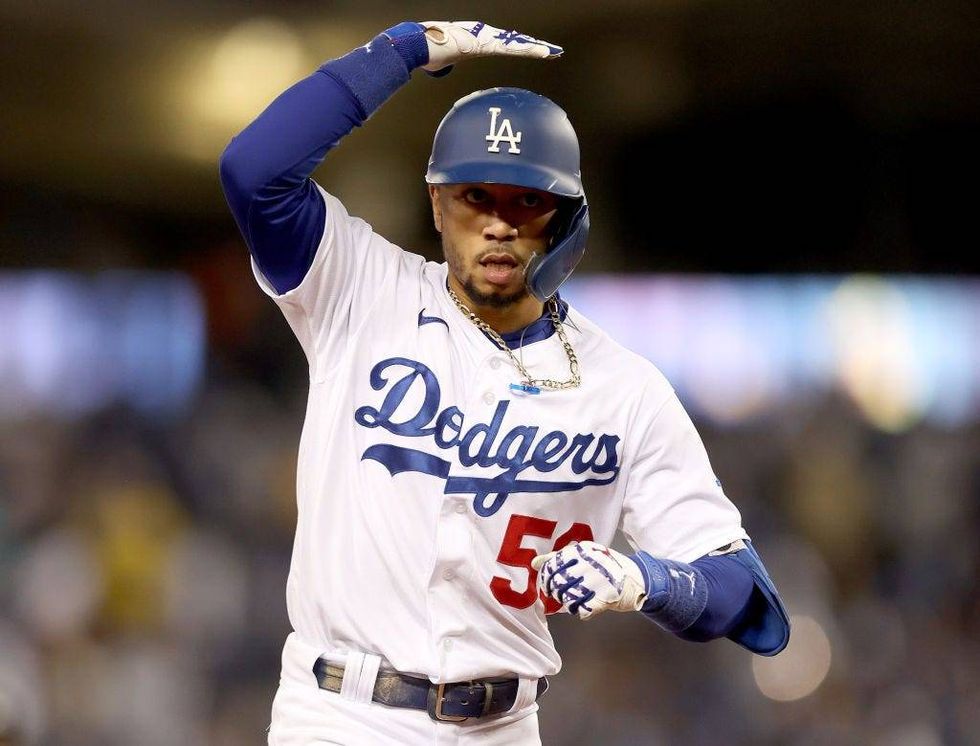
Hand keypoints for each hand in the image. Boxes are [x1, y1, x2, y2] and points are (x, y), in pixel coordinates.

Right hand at [420, 21, 561, 74]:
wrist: (418, 44)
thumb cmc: (426, 51)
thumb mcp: (438, 60)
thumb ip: (443, 63)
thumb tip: (437, 69)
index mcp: (476, 40)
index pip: (503, 45)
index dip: (519, 47)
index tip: (533, 51)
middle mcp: (484, 35)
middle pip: (514, 43)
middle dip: (534, 47)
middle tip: (554, 51)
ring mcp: (486, 38)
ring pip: (516, 44)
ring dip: (536, 49)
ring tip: (554, 53)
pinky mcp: (486, 43)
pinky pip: (512, 49)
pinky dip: (528, 51)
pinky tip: (542, 53)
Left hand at [532, 541, 646, 620]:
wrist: (640, 578)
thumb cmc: (609, 566)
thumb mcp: (586, 554)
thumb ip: (559, 558)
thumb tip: (534, 563)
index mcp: (582, 551)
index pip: (552, 565)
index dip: (547, 577)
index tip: (548, 583)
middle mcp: (587, 564)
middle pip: (557, 584)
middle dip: (556, 592)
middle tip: (564, 593)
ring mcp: (596, 581)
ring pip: (567, 599)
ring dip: (569, 603)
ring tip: (578, 599)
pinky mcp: (604, 598)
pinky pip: (581, 610)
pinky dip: (582, 611)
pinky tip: (588, 607)